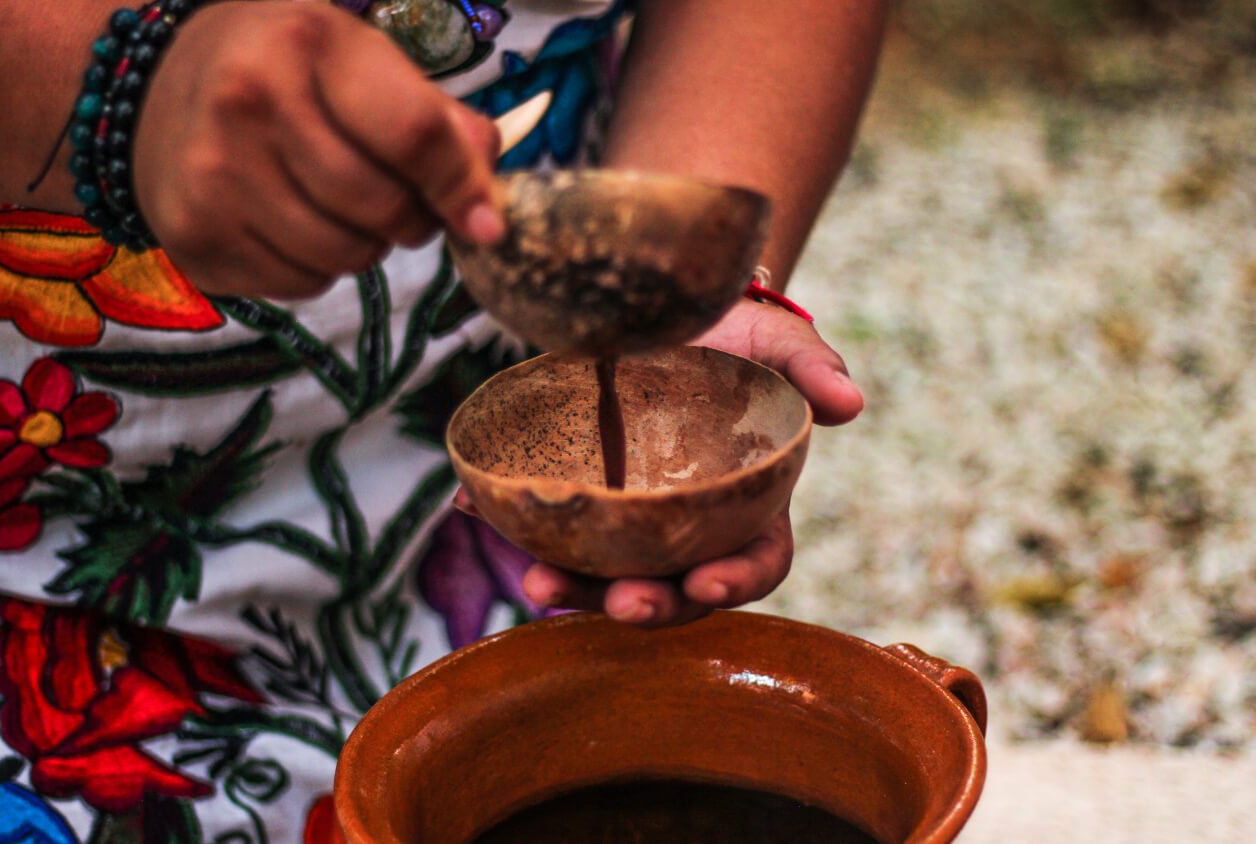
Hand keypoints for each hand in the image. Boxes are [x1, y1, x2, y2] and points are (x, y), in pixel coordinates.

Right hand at [134, 1, 501, 298]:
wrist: (155, 90)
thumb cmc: (287, 72)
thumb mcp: (362, 61)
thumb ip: (438, 122)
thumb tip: (488, 205)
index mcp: (307, 44)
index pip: (413, 135)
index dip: (461, 188)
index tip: (486, 223)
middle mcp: (248, 103)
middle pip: (381, 208)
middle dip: (410, 218)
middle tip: (397, 201)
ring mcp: (214, 175)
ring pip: (345, 257)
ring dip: (364, 246)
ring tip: (339, 207)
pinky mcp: (196, 237)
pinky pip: (300, 285)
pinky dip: (315, 268)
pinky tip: (292, 224)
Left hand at [500, 298, 863, 627]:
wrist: (668, 309)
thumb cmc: (736, 334)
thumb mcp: (777, 342)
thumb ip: (810, 368)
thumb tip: (851, 404)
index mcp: (747, 504)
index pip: (755, 561)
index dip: (735, 582)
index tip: (709, 585)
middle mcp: (688, 523)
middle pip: (674, 584)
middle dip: (650, 604)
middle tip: (621, 603)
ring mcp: (630, 513)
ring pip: (607, 570)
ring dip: (576, 588)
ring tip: (536, 582)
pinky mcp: (581, 488)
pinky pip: (551, 519)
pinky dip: (515, 522)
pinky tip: (475, 509)